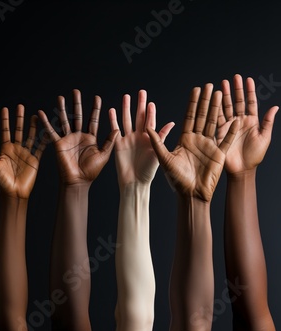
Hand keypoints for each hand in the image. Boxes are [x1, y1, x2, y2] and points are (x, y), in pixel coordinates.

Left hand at [0, 104, 45, 198]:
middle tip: (20, 106)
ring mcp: (26, 153)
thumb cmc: (0, 180)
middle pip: (18, 130)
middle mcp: (16, 149)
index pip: (5, 131)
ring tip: (35, 114)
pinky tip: (47, 130)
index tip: (5, 109)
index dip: (5, 120)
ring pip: (30, 135)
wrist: (13, 192)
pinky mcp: (35, 159)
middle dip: (19, 118)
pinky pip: (40, 147)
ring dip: (32, 125)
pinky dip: (44, 139)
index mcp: (5, 149)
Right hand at [38, 89, 116, 185]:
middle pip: (77, 116)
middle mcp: (78, 136)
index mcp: (90, 138)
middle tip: (76, 91)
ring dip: (62, 109)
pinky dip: (46, 123)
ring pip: (65, 120)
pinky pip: (51, 131)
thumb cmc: (91, 171)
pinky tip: (41, 113)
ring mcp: (68, 139)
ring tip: (60, 97)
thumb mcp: (104, 155)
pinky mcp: (58, 144)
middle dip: (77, 104)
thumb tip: (117, 129)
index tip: (97, 97)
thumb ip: (109, 142)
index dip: (95, 109)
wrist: (78, 182)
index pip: (93, 120)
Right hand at [112, 90, 173, 186]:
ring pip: (127, 120)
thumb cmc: (148, 171)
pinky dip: (113, 120)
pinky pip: (115, 129)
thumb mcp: (158, 153)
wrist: (134, 182)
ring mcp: (128, 139)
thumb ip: (161, 137)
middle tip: (141, 92)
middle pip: (139, 117)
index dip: (150, 112)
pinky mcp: (118, 143)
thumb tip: (171, 123)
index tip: (150, 103)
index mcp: (150, 138)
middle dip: (139, 105)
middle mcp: (139, 136)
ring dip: (126, 109)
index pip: (150, 122)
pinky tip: (112, 110)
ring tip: (126, 97)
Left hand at [147, 84, 238, 201]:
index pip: (189, 117)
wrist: (190, 194)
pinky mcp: (219, 154)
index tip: (195, 90)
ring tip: (220, 94)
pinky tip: (235, 119)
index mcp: (185, 139)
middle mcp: (197, 140)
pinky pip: (226, 140)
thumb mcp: (164, 158)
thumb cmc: (176, 179)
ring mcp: (209, 145)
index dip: (192, 103)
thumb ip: (157, 142)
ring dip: (217, 109)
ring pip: (214, 123)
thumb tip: (147, 128)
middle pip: (202, 116)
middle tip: (209, 85)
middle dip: (205, 101)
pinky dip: (230, 130)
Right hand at [217, 74, 278, 173]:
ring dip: (224, 96)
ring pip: (226, 108)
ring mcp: (228, 126)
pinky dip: (214, 109)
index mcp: (251, 121)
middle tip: (233, 78)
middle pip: (236, 102)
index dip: (249, 91)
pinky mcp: (219, 132)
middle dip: (235, 90)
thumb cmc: (255, 156)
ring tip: (221, 84)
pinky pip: (216, 119)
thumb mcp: (265, 138)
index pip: (250, 103)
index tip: (248, 79)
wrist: (241, 169)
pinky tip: (213, 100)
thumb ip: (268, 122)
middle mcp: (239, 121)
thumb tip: (275, 107)